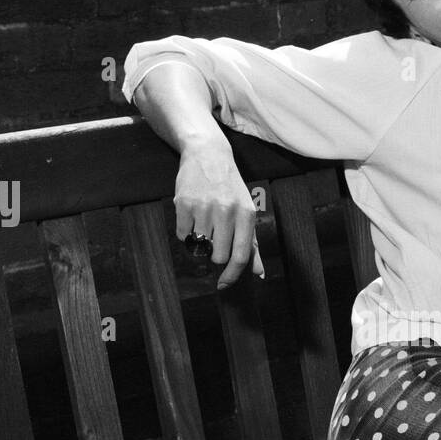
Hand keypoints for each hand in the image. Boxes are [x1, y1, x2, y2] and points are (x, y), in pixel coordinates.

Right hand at [174, 148, 265, 288]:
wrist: (208, 155)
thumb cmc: (230, 188)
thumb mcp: (246, 212)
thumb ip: (252, 244)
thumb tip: (258, 274)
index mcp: (246, 215)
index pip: (240, 255)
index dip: (232, 275)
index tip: (224, 285)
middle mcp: (226, 211)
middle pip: (218, 256)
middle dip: (215, 255)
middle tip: (214, 241)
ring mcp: (204, 207)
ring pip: (199, 246)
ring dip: (199, 241)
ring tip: (204, 222)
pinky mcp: (184, 204)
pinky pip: (182, 235)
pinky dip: (186, 232)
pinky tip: (192, 217)